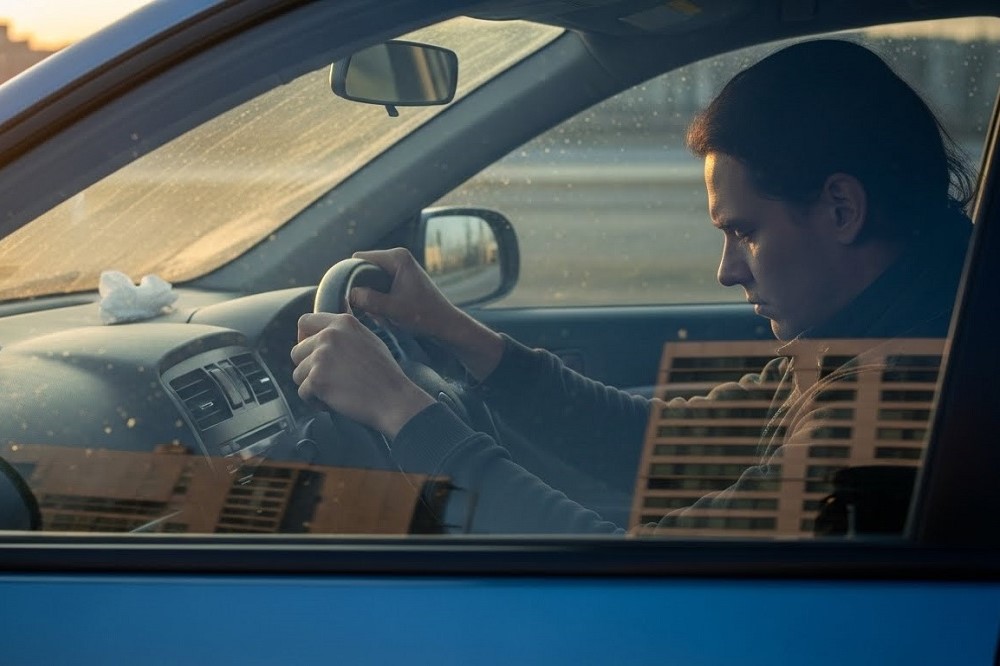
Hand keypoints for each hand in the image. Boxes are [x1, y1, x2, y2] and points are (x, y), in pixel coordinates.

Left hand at [291, 312, 434, 436]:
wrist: (393, 398)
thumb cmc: (385, 375)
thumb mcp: (368, 340)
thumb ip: (345, 333)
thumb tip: (324, 333)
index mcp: (343, 323)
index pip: (305, 321)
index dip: (303, 337)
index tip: (308, 350)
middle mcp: (329, 336)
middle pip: (297, 351)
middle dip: (307, 367)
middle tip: (326, 379)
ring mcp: (321, 357)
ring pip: (298, 374)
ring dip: (311, 386)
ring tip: (333, 391)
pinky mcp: (317, 379)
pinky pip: (302, 392)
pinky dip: (315, 401)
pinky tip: (333, 402)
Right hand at [350, 248, 459, 339]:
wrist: (446, 324)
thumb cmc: (423, 316)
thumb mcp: (392, 309)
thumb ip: (368, 300)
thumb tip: (347, 293)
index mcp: (397, 257)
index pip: (358, 259)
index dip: (350, 276)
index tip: (351, 296)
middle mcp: (398, 257)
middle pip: (363, 269)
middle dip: (363, 290)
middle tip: (370, 310)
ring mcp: (400, 267)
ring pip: (370, 280)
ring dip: (371, 298)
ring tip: (383, 314)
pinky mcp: (401, 279)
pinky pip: (379, 286)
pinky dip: (379, 300)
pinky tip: (388, 314)